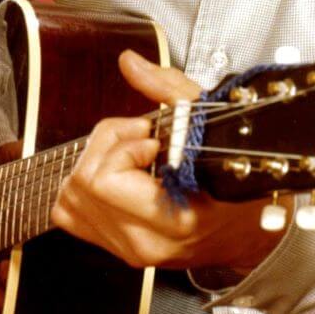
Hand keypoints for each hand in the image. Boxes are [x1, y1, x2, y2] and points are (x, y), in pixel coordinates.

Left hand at [50, 51, 279, 272]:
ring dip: (94, 164)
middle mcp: (145, 241)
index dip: (123, 147)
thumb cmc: (234, 176)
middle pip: (82, 184)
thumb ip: (169, 90)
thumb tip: (129, 63)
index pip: (105, 181)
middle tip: (139, 138)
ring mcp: (128, 249)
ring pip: (69, 199)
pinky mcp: (115, 248)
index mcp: (172, 219)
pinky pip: (70, 213)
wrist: (246, 227)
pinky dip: (84, 186)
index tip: (152, 139)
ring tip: (129, 155)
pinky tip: (116, 174)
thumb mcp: (211, 124)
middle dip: (106, 146)